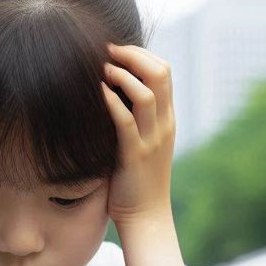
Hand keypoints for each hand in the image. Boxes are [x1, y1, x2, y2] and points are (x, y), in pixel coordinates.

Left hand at [101, 44, 175, 226]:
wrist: (146, 216)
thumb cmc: (135, 180)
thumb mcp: (141, 142)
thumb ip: (133, 118)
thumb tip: (109, 95)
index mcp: (166, 118)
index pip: (163, 71)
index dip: (140, 54)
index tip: (114, 50)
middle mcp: (164, 124)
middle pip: (160, 73)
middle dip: (132, 55)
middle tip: (107, 50)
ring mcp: (152, 139)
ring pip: (147, 93)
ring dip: (122, 74)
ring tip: (101, 68)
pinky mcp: (135, 155)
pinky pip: (126, 121)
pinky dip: (112, 102)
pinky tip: (98, 92)